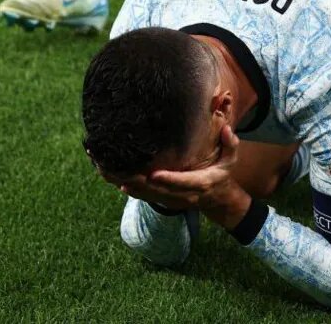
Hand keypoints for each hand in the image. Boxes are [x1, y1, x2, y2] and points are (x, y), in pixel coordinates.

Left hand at [109, 126, 251, 229]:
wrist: (216, 200)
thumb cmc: (222, 175)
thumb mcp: (231, 160)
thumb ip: (231, 145)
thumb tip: (227, 131)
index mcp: (200, 183)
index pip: (182, 183)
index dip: (168, 180)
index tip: (154, 175)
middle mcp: (180, 194)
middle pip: (153, 190)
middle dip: (132, 178)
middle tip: (112, 166)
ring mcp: (168, 198)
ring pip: (141, 192)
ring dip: (120, 179)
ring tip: (100, 165)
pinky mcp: (159, 197)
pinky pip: (137, 192)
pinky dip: (121, 182)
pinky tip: (105, 171)